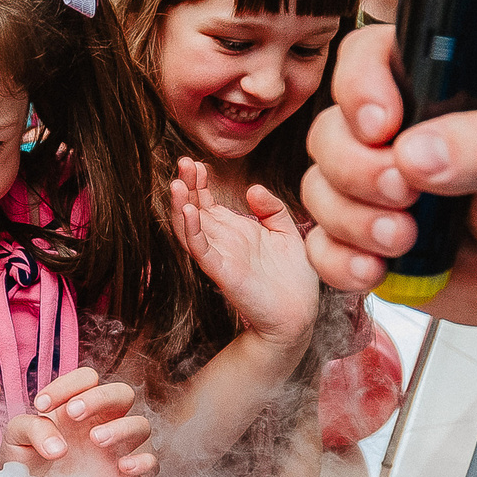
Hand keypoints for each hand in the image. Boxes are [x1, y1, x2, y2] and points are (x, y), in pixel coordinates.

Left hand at [4, 367, 159, 476]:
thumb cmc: (27, 461)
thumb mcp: (19, 439)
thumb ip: (33, 429)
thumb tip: (58, 447)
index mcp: (80, 404)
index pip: (87, 379)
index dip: (67, 386)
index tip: (40, 405)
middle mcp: (106, 420)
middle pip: (122, 393)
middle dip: (98, 398)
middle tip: (72, 414)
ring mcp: (121, 447)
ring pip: (141, 424)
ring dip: (121, 428)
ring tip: (94, 439)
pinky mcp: (130, 475)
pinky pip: (153, 463)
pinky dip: (143, 461)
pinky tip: (122, 467)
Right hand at [170, 158, 318, 347]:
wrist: (300, 315)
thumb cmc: (294, 280)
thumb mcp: (287, 234)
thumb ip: (272, 209)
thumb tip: (252, 189)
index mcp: (235, 231)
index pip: (207, 202)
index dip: (199, 182)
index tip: (197, 162)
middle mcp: (222, 242)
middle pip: (194, 210)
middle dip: (186, 186)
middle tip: (183, 162)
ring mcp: (220, 256)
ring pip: (189, 229)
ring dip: (180, 206)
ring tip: (177, 184)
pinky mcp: (222, 272)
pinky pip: (201, 250)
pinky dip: (191, 231)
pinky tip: (189, 211)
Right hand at [303, 25, 476, 325]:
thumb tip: (416, 152)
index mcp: (439, 95)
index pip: (369, 59)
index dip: (359, 87)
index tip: (384, 126)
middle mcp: (399, 138)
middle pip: (330, 132)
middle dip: (357, 170)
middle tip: (408, 196)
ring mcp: (380, 194)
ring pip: (320, 190)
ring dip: (352, 220)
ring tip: (407, 241)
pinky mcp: (372, 246)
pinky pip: (322, 248)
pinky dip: (340, 262)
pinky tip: (379, 270)